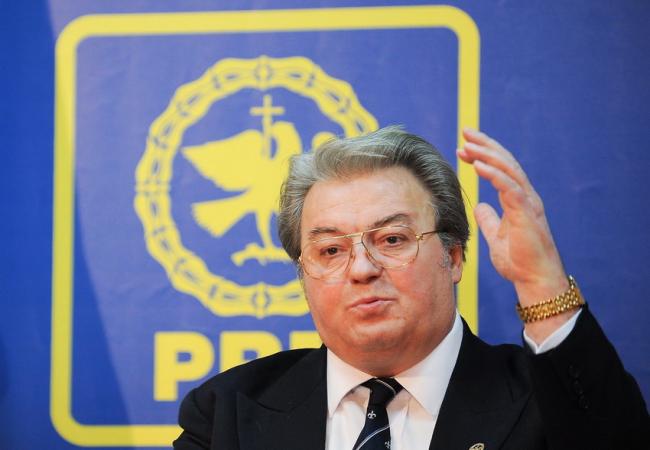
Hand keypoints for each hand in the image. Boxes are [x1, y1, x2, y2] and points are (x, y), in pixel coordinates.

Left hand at [457, 128, 574, 340]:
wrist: (535, 280)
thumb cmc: (519, 261)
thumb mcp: (495, 236)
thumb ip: (489, 219)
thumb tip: (480, 206)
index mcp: (518, 200)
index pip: (501, 169)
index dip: (483, 155)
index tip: (463, 147)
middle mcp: (525, 196)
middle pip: (505, 162)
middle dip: (485, 145)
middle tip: (465, 132)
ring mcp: (527, 203)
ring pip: (508, 169)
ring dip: (487, 154)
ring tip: (468, 144)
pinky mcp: (526, 213)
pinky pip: (509, 187)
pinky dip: (494, 174)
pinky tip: (478, 165)